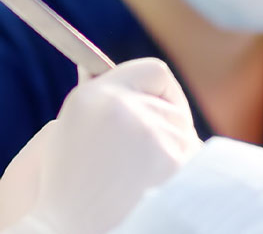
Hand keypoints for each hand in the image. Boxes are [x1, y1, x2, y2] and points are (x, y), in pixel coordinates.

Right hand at [0, 58, 202, 233]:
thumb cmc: (69, 191)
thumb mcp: (69, 133)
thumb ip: (99, 99)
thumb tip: (99, 69)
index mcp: (93, 98)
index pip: (154, 72)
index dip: (158, 92)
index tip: (156, 108)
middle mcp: (125, 111)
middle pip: (175, 109)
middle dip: (166, 130)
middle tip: (139, 161)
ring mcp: (154, 137)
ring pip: (187, 138)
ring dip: (173, 156)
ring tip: (139, 183)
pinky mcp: (175, 166)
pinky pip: (194, 162)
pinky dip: (182, 176)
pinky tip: (154, 193)